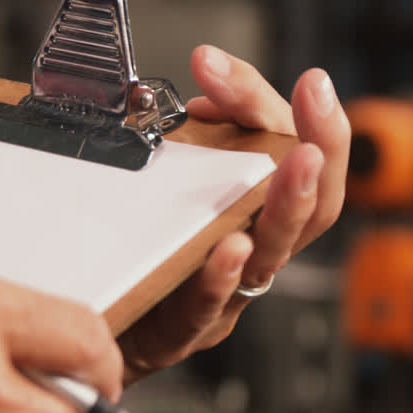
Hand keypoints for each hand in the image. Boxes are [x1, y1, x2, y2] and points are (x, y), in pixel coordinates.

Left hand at [118, 45, 349, 380]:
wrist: (89, 327)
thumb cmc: (142, 250)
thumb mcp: (173, 171)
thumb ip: (200, 126)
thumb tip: (212, 83)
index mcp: (261, 213)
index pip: (306, 160)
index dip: (318, 121)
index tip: (313, 80)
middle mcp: (254, 255)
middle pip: (313, 210)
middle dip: (323, 147)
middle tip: (316, 99)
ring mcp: (222, 296)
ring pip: (269, 257)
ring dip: (286, 205)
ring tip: (298, 162)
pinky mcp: (175, 333)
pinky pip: (203, 311)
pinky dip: (218, 279)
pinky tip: (229, 249)